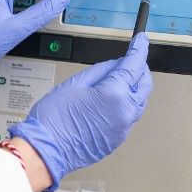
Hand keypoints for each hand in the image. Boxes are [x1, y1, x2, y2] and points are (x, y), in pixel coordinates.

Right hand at [8, 33, 152, 190]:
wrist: (46, 150)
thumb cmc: (54, 117)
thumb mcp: (76, 82)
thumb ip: (102, 70)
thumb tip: (117, 65)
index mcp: (115, 94)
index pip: (135, 65)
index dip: (140, 49)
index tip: (142, 40)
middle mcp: (125, 112)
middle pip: (145, 84)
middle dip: (140, 69)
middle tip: (130, 60)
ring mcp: (124, 128)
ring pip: (140, 101)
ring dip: (134, 87)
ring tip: (117, 80)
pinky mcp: (118, 138)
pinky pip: (130, 116)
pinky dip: (126, 104)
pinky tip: (111, 100)